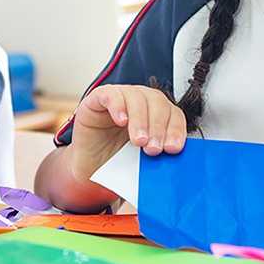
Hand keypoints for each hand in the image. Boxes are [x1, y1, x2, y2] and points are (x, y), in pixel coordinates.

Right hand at [69, 84, 186, 181]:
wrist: (88, 169)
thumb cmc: (116, 163)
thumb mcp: (142, 159)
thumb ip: (156, 153)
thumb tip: (171, 158)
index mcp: (155, 115)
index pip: (173, 113)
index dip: (176, 129)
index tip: (173, 148)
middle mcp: (139, 102)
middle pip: (157, 101)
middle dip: (158, 126)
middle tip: (153, 149)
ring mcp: (119, 98)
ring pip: (136, 96)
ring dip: (140, 119)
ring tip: (138, 141)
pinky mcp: (98, 99)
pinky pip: (110, 95)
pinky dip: (118, 106)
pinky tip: (121, 122)